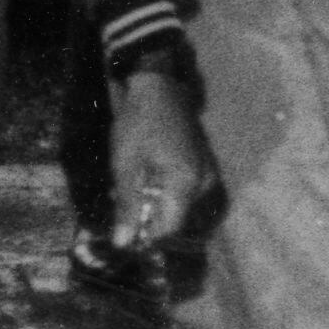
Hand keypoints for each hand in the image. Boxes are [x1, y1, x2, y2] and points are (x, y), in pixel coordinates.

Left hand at [107, 63, 217, 251]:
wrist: (157, 85)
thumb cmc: (138, 123)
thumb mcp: (125, 165)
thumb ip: (127, 205)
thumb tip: (123, 244)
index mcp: (186, 184)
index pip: (169, 229)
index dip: (144, 235)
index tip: (122, 233)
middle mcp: (203, 183)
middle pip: (174, 218)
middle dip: (147, 216)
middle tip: (122, 200)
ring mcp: (206, 174)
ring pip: (177, 205)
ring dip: (153, 202)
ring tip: (131, 184)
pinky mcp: (203, 166)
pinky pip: (182, 190)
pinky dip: (162, 190)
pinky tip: (145, 175)